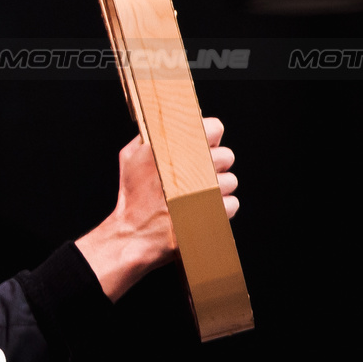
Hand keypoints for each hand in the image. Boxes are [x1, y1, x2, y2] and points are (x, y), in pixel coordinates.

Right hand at [77, 118, 239, 301]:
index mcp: (172, 147)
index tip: (204, 147)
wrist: (132, 235)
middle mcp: (190, 165)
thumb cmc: (131, 197)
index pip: (214, 128)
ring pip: (231, 181)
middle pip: (227, 156)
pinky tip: (203, 211)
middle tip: (200, 177)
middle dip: (216, 166)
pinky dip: (221, 209)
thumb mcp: (130, 158)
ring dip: (219, 189)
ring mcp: (203, 190)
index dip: (210, 138)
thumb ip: (150, 138)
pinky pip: (232, 204)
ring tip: (198, 197)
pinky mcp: (212, 213)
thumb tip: (169, 126)